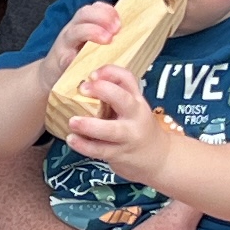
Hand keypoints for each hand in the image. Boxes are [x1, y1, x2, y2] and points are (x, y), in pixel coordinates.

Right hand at [35, 1, 121, 90]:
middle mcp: (73, 30)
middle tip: (116, 29)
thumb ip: (106, 37)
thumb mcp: (92, 44)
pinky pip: (65, 57)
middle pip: (84, 13)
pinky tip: (82, 60)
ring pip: (75, 31)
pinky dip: (73, 57)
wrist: (51, 75)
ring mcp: (65, 45)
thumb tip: (130, 35)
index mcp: (83, 24)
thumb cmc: (78, 60)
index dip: (107, 10)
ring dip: (92, 32)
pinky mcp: (59, 62)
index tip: (120, 20)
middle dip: (102, 17)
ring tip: (107, 39)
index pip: (94, 8)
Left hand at [57, 73, 172, 174]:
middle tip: (82, 89)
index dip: (110, 72)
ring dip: (90, 126)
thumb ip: (114, 92)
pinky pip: (101, 150)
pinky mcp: (120, 154)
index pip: (127, 79)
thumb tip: (88, 80)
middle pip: (123, 99)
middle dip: (104, 91)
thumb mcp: (131, 107)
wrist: (156, 157)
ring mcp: (129, 136)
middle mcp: (135, 115)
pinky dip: (85, 146)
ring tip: (72, 122)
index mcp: (136, 99)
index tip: (92, 74)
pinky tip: (72, 139)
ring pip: (111, 130)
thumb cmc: (136, 126)